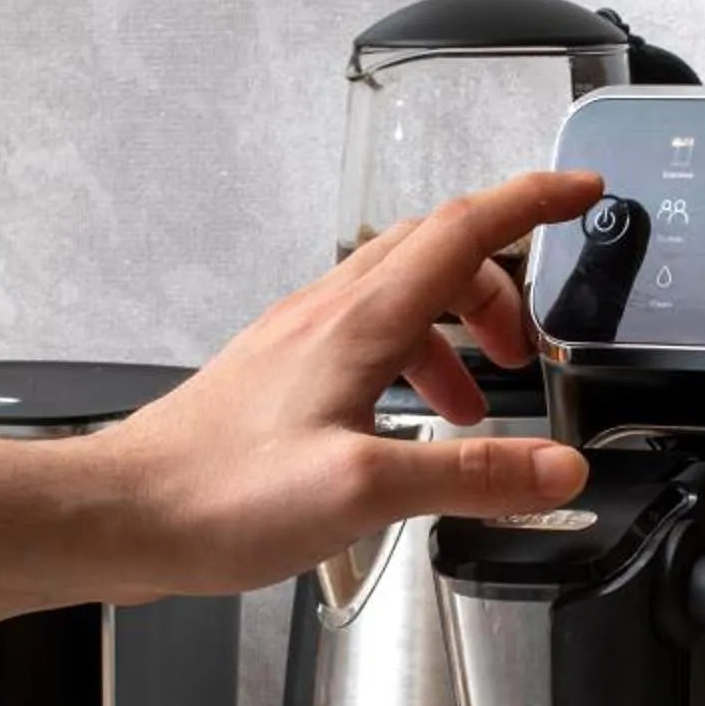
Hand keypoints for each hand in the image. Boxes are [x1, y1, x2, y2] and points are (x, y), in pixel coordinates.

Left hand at [88, 169, 601, 596]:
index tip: (582, 191)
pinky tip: (403, 428)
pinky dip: (405, 364)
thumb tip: (556, 466)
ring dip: (452, 334)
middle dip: (500, 284)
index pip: (463, 229)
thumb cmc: (217, 496)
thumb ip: (469, 475)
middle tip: (531, 345)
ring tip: (472, 410)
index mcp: (357, 322)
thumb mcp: (365, 491)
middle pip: (434, 255)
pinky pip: (361, 340)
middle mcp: (325, 314)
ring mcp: (296, 340)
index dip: (531, 202)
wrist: (121, 514)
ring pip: (396, 300)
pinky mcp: (276, 375)